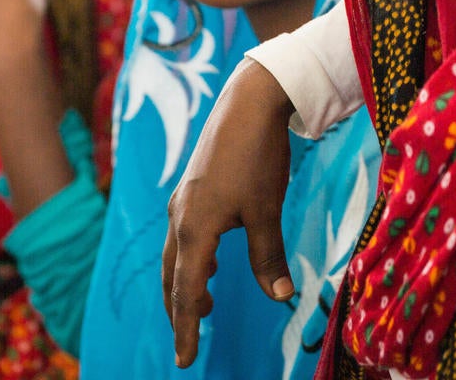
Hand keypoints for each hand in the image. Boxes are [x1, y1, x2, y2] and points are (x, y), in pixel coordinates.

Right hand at [162, 59, 294, 367]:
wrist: (248, 102)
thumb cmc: (257, 157)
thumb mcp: (267, 211)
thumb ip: (269, 257)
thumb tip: (282, 298)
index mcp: (194, 228)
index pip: (186, 292)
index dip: (187, 329)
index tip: (185, 360)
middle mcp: (180, 217)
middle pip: (173, 277)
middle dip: (181, 311)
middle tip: (193, 340)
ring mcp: (183, 201)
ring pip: (177, 255)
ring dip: (186, 284)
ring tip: (206, 306)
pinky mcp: (192, 189)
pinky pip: (184, 235)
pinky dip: (192, 258)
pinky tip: (211, 259)